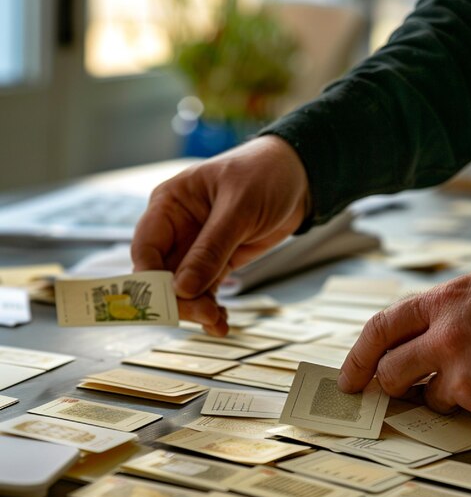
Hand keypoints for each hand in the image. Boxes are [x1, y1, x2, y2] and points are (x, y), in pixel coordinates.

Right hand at [131, 135, 309, 333]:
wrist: (297, 176)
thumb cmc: (264, 174)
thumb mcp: (238, 208)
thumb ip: (211, 248)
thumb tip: (183, 288)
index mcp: (170, 204)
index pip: (146, 246)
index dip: (150, 276)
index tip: (167, 298)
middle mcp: (177, 228)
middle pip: (162, 273)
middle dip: (178, 298)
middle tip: (202, 314)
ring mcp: (197, 247)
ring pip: (184, 287)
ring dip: (197, 308)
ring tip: (216, 321)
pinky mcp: (218, 261)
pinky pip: (207, 289)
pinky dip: (212, 307)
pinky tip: (220, 322)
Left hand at [338, 266, 470, 421]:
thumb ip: (443, 310)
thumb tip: (413, 333)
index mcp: (443, 302)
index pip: (381, 327)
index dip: (359, 354)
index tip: (350, 376)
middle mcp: (445, 336)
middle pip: (390, 370)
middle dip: (386, 384)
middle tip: (389, 390)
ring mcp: (461, 371)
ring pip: (425, 397)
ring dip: (440, 394)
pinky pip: (459, 410)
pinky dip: (470, 403)